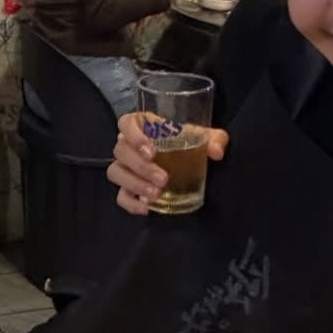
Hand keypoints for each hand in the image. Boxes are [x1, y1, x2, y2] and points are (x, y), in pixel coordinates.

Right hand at [108, 113, 229, 214]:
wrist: (191, 163)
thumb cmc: (192, 142)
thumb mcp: (207, 137)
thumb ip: (215, 139)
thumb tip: (216, 151)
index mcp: (144, 126)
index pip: (126, 123)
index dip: (134, 136)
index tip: (152, 151)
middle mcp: (130, 145)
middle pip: (121, 151)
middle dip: (141, 167)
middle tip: (163, 178)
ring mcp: (127, 168)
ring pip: (116, 172)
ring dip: (134, 183)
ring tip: (156, 194)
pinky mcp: (129, 188)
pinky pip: (120, 196)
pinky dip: (130, 203)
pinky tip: (146, 208)